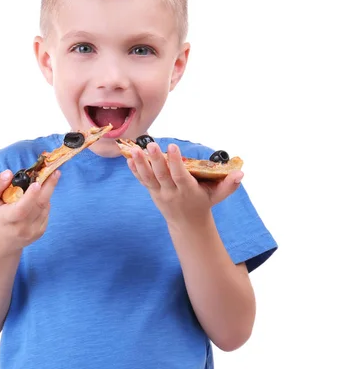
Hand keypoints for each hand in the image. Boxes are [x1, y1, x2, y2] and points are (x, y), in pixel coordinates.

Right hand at [0, 169, 60, 253]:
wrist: (0, 241)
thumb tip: (8, 173)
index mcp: (6, 220)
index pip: (21, 210)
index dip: (30, 196)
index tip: (37, 183)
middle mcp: (21, 228)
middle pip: (39, 205)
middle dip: (49, 186)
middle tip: (55, 172)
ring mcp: (33, 231)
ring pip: (44, 205)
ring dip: (46, 190)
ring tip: (44, 179)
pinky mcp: (41, 231)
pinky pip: (46, 210)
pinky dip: (44, 200)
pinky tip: (36, 197)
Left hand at [127, 142, 242, 229]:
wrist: (187, 224)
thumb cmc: (204, 204)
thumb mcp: (217, 196)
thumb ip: (229, 185)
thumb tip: (241, 173)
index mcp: (188, 191)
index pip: (180, 175)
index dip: (176, 162)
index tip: (172, 146)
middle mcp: (172, 192)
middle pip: (162, 175)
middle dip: (156, 160)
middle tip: (151, 145)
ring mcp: (160, 193)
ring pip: (148, 178)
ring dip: (141, 164)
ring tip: (135, 150)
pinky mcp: (152, 192)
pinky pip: (142, 181)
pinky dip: (135, 171)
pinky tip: (129, 159)